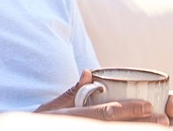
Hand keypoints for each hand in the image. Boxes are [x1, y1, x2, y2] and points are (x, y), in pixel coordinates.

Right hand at [35, 70, 170, 125]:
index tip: (147, 105)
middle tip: (161, 119)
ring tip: (158, 128)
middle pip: (114, 128)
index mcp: (71, 117)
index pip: (104, 113)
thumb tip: (89, 73)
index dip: (128, 110)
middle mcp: (79, 128)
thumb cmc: (40, 125)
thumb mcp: (51, 108)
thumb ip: (72, 93)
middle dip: (140, 124)